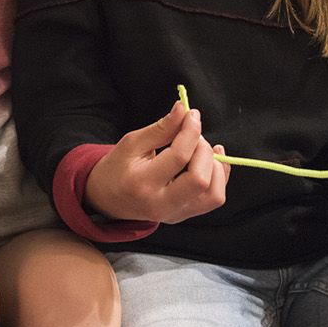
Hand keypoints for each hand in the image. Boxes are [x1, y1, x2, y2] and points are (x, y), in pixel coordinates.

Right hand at [85, 101, 228, 223]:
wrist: (108, 200)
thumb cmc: (118, 168)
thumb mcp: (132, 143)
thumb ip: (161, 128)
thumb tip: (184, 110)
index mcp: (142, 182)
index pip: (179, 156)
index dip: (191, 131)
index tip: (191, 115)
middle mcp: (160, 204)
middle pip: (200, 179)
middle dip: (204, 150)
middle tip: (193, 135)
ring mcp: (174, 214)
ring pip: (213, 194)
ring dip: (215, 166)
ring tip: (202, 149)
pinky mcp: (184, 216)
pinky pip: (213, 199)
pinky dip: (220, 177)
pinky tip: (212, 161)